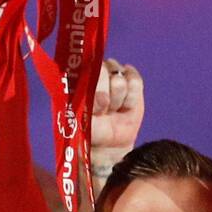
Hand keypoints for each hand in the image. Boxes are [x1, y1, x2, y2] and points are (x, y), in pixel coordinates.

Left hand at [90, 60, 143, 175]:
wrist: (108, 145)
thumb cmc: (89, 131)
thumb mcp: (82, 122)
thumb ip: (88, 107)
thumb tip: (103, 98)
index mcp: (77, 78)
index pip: (84, 67)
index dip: (93, 86)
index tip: (94, 106)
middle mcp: (95, 72)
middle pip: (104, 69)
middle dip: (105, 93)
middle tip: (103, 110)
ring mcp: (114, 75)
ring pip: (120, 78)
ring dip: (118, 98)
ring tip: (113, 110)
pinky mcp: (132, 82)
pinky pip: (135, 81)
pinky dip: (131, 97)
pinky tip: (126, 106)